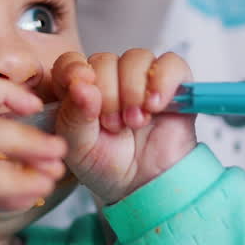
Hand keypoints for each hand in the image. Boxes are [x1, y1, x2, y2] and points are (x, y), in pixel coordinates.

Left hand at [51, 50, 196, 205]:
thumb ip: (74, 117)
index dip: (74, 70)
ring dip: (134, 90)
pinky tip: (155, 106)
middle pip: (104, 60)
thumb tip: (81, 85)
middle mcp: (110, 79)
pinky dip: (163, 81)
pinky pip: (171, 63)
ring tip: (135, 122)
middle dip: (108, 93)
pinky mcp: (173, 84)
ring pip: (136, 58)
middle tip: (113, 125)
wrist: (145, 186)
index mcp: (80, 91)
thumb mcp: (79, 148)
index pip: (71, 62)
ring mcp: (142, 79)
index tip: (82, 86)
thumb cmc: (107, 167)